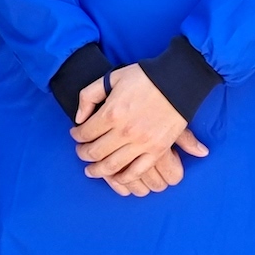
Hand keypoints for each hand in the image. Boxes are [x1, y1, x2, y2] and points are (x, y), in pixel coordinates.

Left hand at [71, 65, 208, 184]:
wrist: (178, 80)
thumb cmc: (145, 76)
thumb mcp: (112, 77)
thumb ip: (89, 96)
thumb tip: (79, 118)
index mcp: (111, 113)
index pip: (85, 133)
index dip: (76, 135)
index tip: (76, 134)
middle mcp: (124, 131)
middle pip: (95, 152)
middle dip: (83, 154)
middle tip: (81, 152)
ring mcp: (141, 143)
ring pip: (112, 166)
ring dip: (97, 171)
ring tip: (92, 170)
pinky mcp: (157, 150)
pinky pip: (136, 171)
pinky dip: (123, 178)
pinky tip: (116, 177)